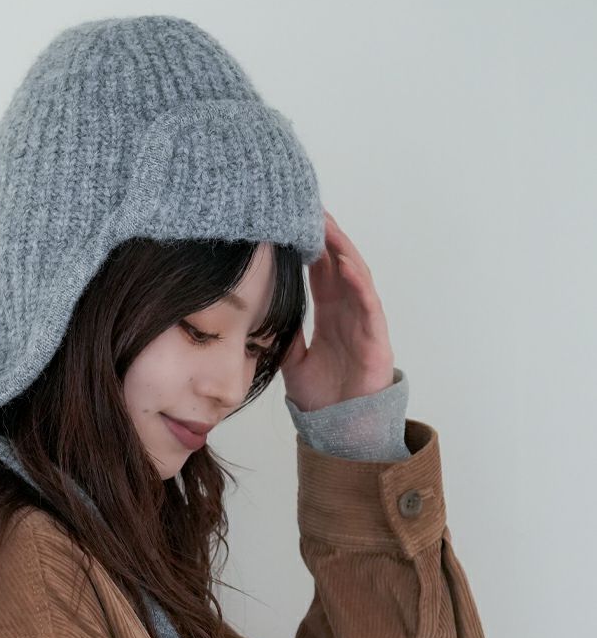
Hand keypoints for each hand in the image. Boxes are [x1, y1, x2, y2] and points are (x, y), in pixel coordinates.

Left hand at [279, 209, 395, 410]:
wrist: (340, 430)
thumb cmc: (322, 397)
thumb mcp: (291, 360)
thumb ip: (282, 334)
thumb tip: (262, 313)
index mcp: (329, 315)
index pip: (320, 272)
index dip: (310, 246)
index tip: (293, 221)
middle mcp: (348, 313)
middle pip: (338, 265)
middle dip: (326, 236)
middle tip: (308, 207)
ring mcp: (364, 322)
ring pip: (355, 276)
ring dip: (342, 249)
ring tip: (326, 225)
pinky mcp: (375, 338)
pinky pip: (368, 304)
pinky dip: (358, 282)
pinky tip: (344, 263)